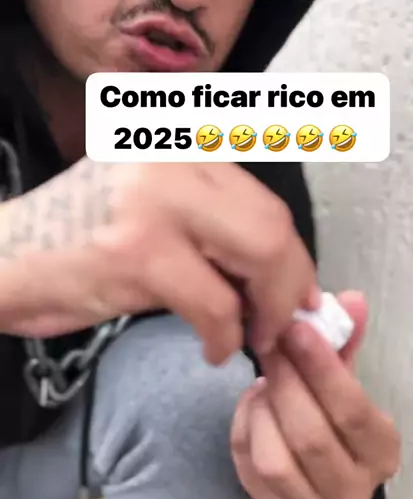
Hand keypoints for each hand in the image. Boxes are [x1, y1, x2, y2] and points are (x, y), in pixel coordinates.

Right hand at [0, 159, 316, 363]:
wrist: (2, 260)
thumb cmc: (76, 245)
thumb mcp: (153, 215)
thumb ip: (212, 228)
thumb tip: (282, 278)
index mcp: (183, 149)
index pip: (268, 206)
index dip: (294, 262)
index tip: (297, 300)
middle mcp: (175, 160)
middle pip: (275, 227)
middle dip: (291, 289)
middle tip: (280, 328)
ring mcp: (155, 201)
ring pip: (260, 256)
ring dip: (267, 315)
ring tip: (248, 340)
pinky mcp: (137, 250)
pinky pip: (214, 304)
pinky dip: (225, 338)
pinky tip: (212, 349)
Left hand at [231, 292, 399, 498]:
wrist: (324, 478)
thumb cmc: (338, 421)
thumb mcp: (348, 383)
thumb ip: (346, 344)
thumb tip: (350, 299)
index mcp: (381, 453)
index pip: (352, 412)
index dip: (322, 369)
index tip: (296, 330)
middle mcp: (352, 490)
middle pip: (311, 438)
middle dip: (285, 385)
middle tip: (270, 347)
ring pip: (274, 461)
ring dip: (262, 413)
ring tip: (263, 382)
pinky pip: (248, 470)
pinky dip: (244, 430)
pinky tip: (252, 405)